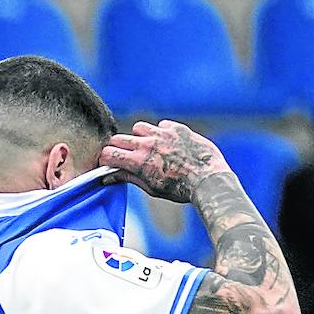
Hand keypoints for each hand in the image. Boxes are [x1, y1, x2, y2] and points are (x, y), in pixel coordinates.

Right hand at [100, 120, 230, 203]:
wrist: (207, 179)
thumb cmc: (180, 189)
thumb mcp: (150, 188)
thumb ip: (129, 178)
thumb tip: (110, 177)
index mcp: (138, 162)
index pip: (108, 154)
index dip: (105, 159)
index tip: (108, 163)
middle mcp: (147, 144)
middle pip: (118, 139)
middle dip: (116, 148)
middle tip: (123, 156)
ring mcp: (162, 134)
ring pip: (138, 127)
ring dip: (138, 136)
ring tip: (146, 146)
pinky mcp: (177, 128)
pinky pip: (161, 125)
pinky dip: (160, 132)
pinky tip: (167, 143)